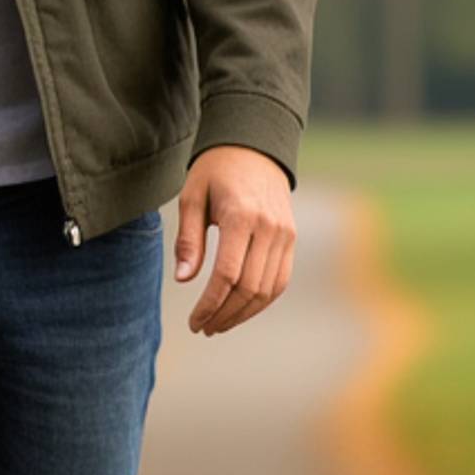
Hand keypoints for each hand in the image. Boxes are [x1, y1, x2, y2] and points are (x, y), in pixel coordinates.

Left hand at [173, 146, 294, 334]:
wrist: (254, 146)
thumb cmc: (215, 171)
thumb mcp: (192, 198)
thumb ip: (188, 240)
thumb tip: (184, 279)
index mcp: (242, 217)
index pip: (227, 275)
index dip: (210, 304)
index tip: (195, 321)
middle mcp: (269, 228)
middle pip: (249, 288)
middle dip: (225, 315)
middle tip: (204, 327)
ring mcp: (285, 234)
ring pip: (268, 290)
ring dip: (243, 313)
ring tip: (219, 324)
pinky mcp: (291, 238)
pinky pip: (280, 279)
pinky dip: (261, 300)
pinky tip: (240, 308)